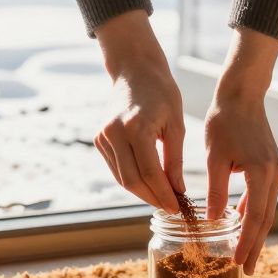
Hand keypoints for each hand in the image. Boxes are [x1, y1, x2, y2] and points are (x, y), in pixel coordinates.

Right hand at [93, 11, 185, 213]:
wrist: (134, 69)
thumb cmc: (162, 93)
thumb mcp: (176, 125)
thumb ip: (175, 160)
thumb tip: (178, 191)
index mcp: (136, 127)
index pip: (150, 173)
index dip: (164, 194)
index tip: (178, 208)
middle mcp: (114, 133)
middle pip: (132, 180)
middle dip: (152, 198)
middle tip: (171, 207)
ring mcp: (103, 136)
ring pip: (122, 178)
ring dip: (142, 192)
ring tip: (162, 198)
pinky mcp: (99, 138)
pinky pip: (116, 167)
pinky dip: (132, 179)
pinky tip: (148, 183)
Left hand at [204, 29, 277, 274]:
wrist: (243, 95)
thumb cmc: (225, 122)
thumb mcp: (214, 157)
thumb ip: (216, 190)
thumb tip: (215, 220)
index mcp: (262, 173)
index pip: (254, 217)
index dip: (246, 243)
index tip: (238, 263)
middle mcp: (275, 175)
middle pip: (266, 219)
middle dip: (256, 245)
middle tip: (247, 271)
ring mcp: (276, 171)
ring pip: (267, 210)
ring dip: (256, 233)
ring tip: (246, 255)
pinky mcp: (271, 167)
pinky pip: (265, 198)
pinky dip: (255, 214)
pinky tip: (243, 226)